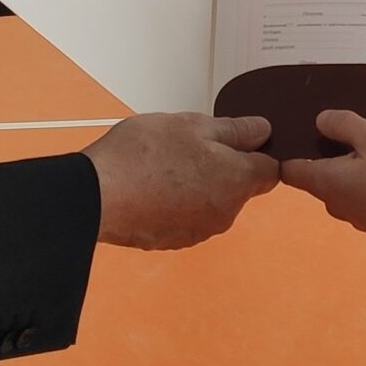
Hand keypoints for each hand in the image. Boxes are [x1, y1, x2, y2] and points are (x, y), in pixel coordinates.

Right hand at [83, 113, 278, 249]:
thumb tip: (263, 132)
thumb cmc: (145, 154)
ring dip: (198, 184)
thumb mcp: (192, 124)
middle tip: (188, 146)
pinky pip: (187, 216)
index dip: (257, 152)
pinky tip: (151, 186)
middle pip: (238, 186)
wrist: (96, 196)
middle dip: (222, 166)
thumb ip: (234, 129)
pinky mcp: (173, 240)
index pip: (270, 170)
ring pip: (211, 201)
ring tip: (163, 165)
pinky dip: (176, 202)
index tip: (235, 139)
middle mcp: (226, 213)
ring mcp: (199, 231)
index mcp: (237, 181)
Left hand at [280, 110, 365, 249]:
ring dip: (352, 168)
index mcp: (326, 183)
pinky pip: (364, 196)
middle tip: (347, 131)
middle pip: (319, 176)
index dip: (290, 150)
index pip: (290, 170)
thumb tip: (319, 121)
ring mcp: (357, 217)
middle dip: (327, 155)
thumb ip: (344, 125)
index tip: (299, 132)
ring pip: (344, 186)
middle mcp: (335, 204)